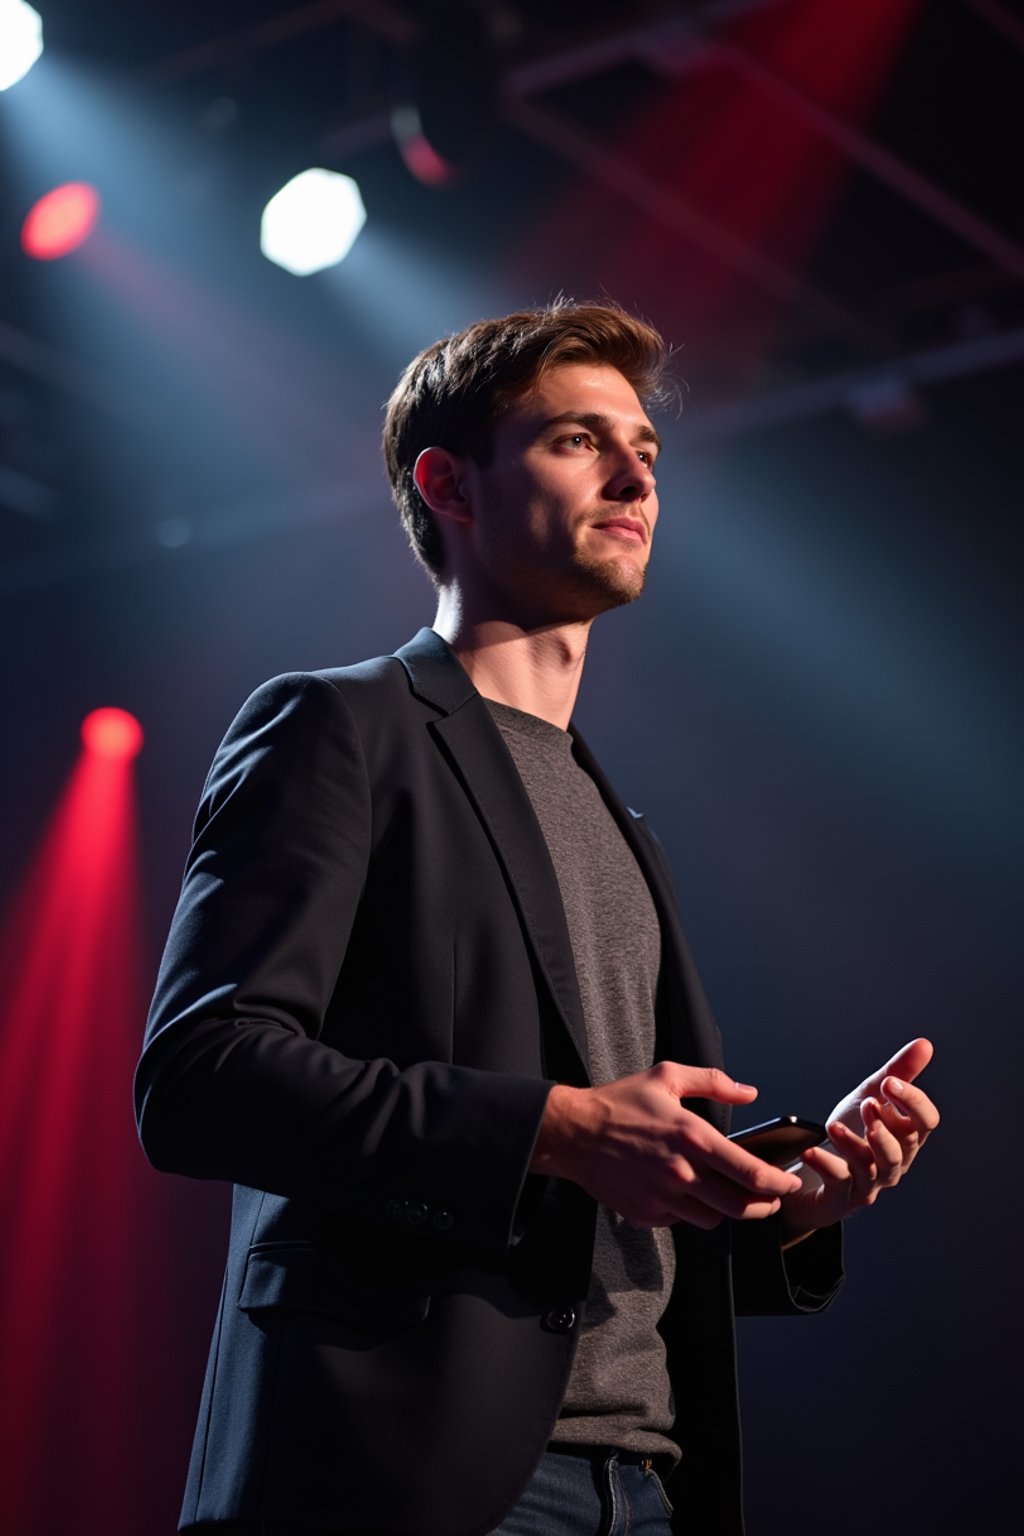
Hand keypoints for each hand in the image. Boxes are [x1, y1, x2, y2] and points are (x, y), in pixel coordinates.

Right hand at [532, 1063, 803, 1229]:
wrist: (573, 1132)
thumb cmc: (620, 1102)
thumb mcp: (667, 1077)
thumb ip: (713, 1082)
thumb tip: (749, 1093)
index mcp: (692, 1137)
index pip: (751, 1173)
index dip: (779, 1183)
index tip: (790, 1182)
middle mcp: (682, 1173)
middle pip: (741, 1207)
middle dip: (764, 1205)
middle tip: (771, 1199)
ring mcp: (663, 1198)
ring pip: (714, 1220)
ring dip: (727, 1211)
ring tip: (728, 1195)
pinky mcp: (647, 1214)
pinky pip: (682, 1222)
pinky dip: (691, 1212)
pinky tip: (686, 1194)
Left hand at [781, 1037, 938, 1242]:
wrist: (817, 1165)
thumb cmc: (852, 1129)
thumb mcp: (871, 1096)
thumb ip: (897, 1073)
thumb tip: (925, 1044)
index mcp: (906, 1137)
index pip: (926, 1123)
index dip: (914, 1103)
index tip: (891, 1082)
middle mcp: (893, 1163)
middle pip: (901, 1150)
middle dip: (885, 1128)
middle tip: (868, 1105)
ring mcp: (869, 1183)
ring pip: (872, 1168)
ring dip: (854, 1145)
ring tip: (833, 1127)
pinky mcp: (841, 1197)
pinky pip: (838, 1184)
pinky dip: (826, 1166)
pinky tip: (810, 1152)